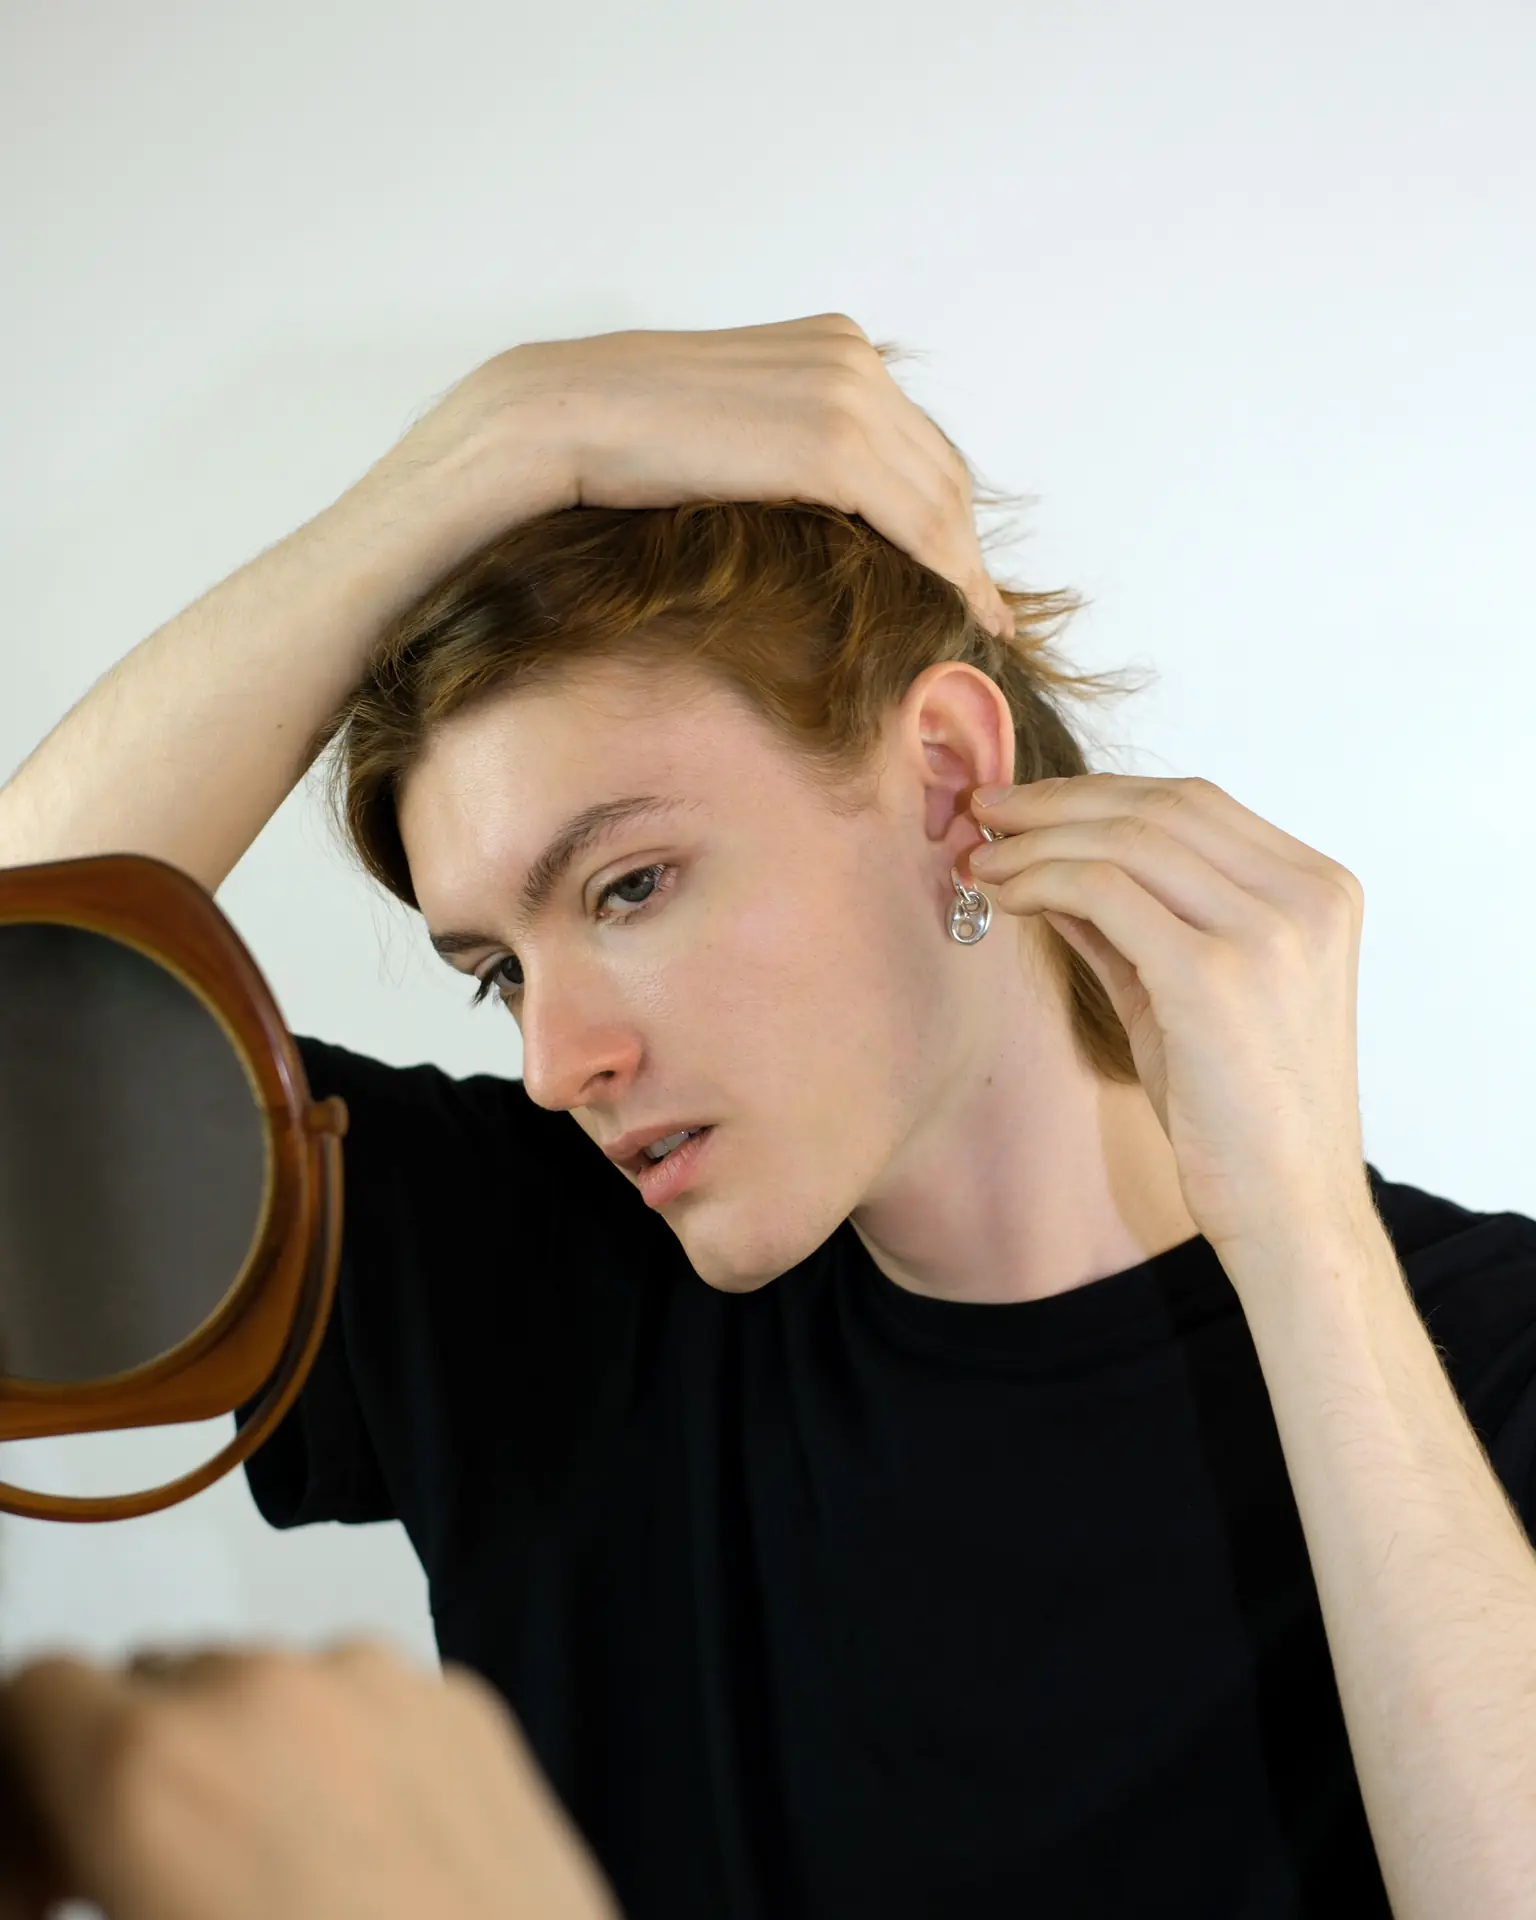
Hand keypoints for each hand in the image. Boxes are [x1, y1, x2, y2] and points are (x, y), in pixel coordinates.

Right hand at [0, 1639, 620, 1919]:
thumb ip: (77, 1885)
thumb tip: (62, 1868)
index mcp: (156, 1770)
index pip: (37, 1694)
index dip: (24, 1784)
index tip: (42, 1874)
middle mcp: (265, 1692)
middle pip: (148, 1690)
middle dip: (128, 1779)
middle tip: (147, 1888)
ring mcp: (380, 1684)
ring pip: (260, 1687)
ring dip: (238, 1762)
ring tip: (270, 1886)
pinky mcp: (465, 1703)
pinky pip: (360, 1702)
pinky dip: (336, 1758)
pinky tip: (361, 1867)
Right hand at [369, 313, 1013, 640]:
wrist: (318, 626)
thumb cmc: (436, 626)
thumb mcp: (575, 570)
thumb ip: (664, 539)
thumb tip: (764, 579)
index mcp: (615, 384)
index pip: (812, 375)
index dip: (910, 463)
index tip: (964, 560)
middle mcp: (605, 362)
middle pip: (837, 373)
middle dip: (933, 482)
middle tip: (986, 591)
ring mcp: (579, 382)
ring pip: (816, 393)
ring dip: (913, 495)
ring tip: (960, 593)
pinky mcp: (557, 428)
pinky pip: (745, 437)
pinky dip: (850, 495)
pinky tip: (896, 561)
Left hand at [967, 774, 1371, 1260]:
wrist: (1289, 1212)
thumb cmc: (1239, 1114)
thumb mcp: (1187, 993)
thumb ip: (1132, 921)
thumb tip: (1047, 861)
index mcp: (1320, 889)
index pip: (1193, 802)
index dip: (1098, 792)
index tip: (1027, 805)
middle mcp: (1306, 896)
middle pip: (1160, 804)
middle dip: (1057, 801)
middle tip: (986, 810)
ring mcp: (1269, 931)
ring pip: (1125, 838)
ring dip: (1037, 839)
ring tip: (982, 858)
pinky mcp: (1216, 975)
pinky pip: (1103, 889)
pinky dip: (1041, 879)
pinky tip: (1004, 897)